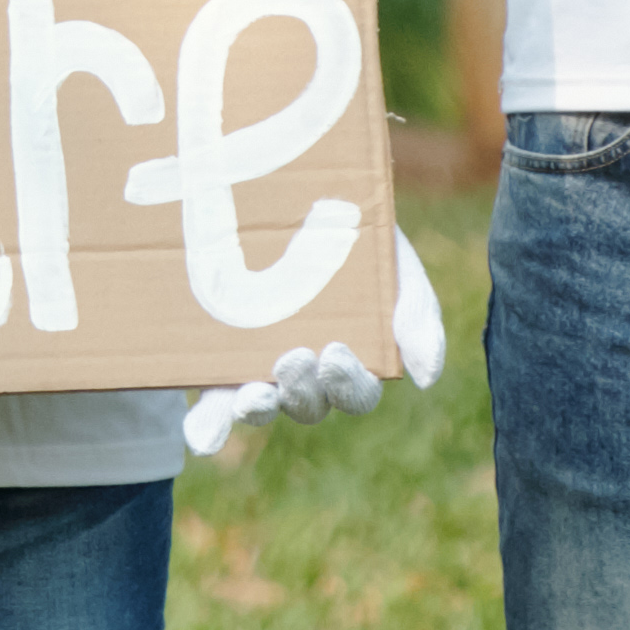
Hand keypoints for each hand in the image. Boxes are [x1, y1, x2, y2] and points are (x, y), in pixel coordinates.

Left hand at [178, 229, 453, 459]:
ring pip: (262, 408)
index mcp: (352, 364)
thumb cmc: (358, 237)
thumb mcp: (395, 265)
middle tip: (293, 359)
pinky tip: (203, 438)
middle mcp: (306, 378)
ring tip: (252, 395)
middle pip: (308, 405)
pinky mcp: (215, 363)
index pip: (357, 393)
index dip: (348, 384)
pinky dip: (209, 427)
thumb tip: (425, 377)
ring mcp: (259, 372)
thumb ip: (416, 317)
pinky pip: (213, 404)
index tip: (335, 354)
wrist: (299, 192)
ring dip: (257, 409)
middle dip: (302, 390)